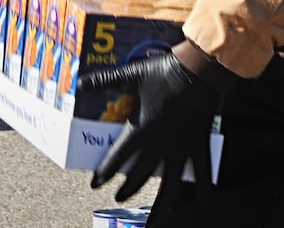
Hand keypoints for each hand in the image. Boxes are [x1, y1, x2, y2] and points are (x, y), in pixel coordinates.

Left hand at [80, 50, 220, 206]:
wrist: (198, 71)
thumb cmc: (164, 72)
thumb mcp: (131, 75)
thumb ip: (105, 81)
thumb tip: (80, 84)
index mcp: (142, 129)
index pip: (118, 157)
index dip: (105, 171)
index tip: (96, 183)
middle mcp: (160, 144)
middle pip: (140, 174)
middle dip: (127, 188)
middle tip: (118, 197)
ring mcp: (180, 147)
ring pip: (170, 183)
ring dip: (162, 203)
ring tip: (156, 218)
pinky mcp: (198, 144)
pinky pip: (202, 171)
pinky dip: (203, 187)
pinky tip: (203, 203)